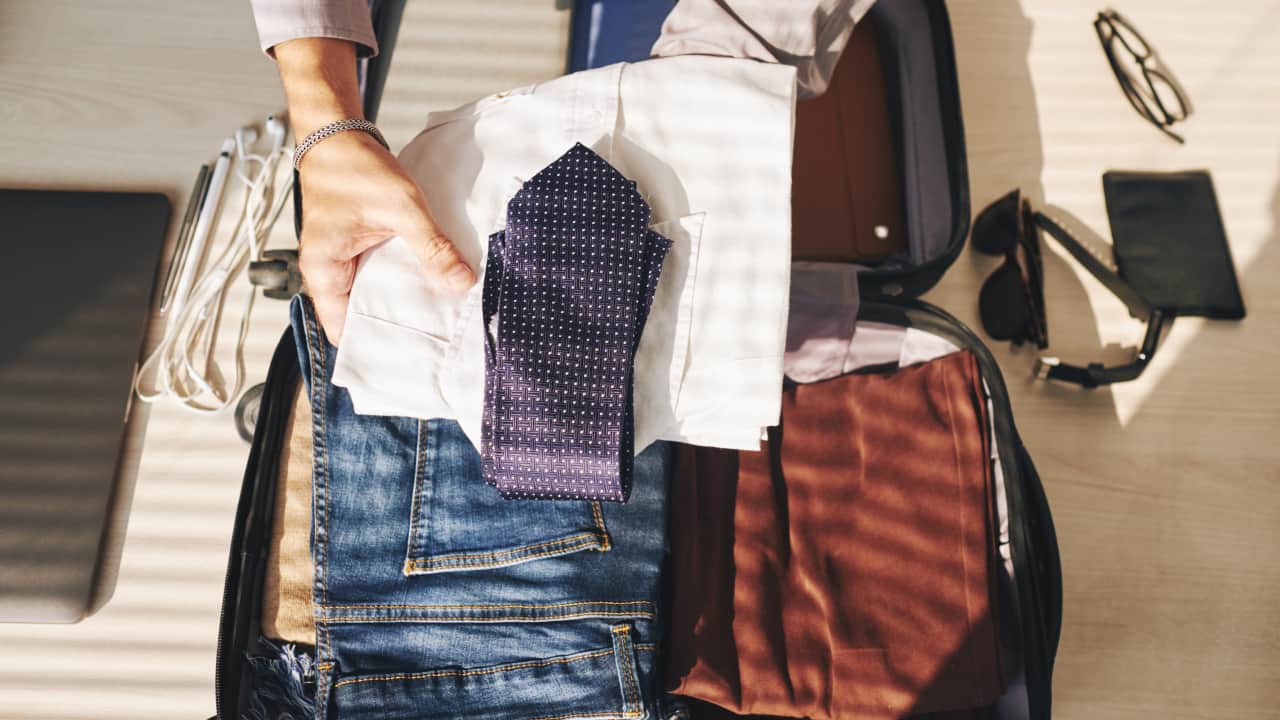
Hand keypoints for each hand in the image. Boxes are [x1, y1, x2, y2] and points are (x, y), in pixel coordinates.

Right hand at [272, 37, 475, 344]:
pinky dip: (401, 280)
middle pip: (360, 316)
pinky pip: (378, 275)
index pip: (342, 330)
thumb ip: (432, 246)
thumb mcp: (401, 208)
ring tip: (436, 318)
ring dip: (400, 302)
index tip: (408, 356)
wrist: (337, 133)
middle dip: (395, 327)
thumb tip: (461, 281)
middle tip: (433, 342)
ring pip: (372, 295)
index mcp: (324, 270)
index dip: (373, 346)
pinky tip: (429, 284)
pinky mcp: (357, 248)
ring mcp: (342, 261)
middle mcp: (328, 272)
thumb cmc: (354, 167)